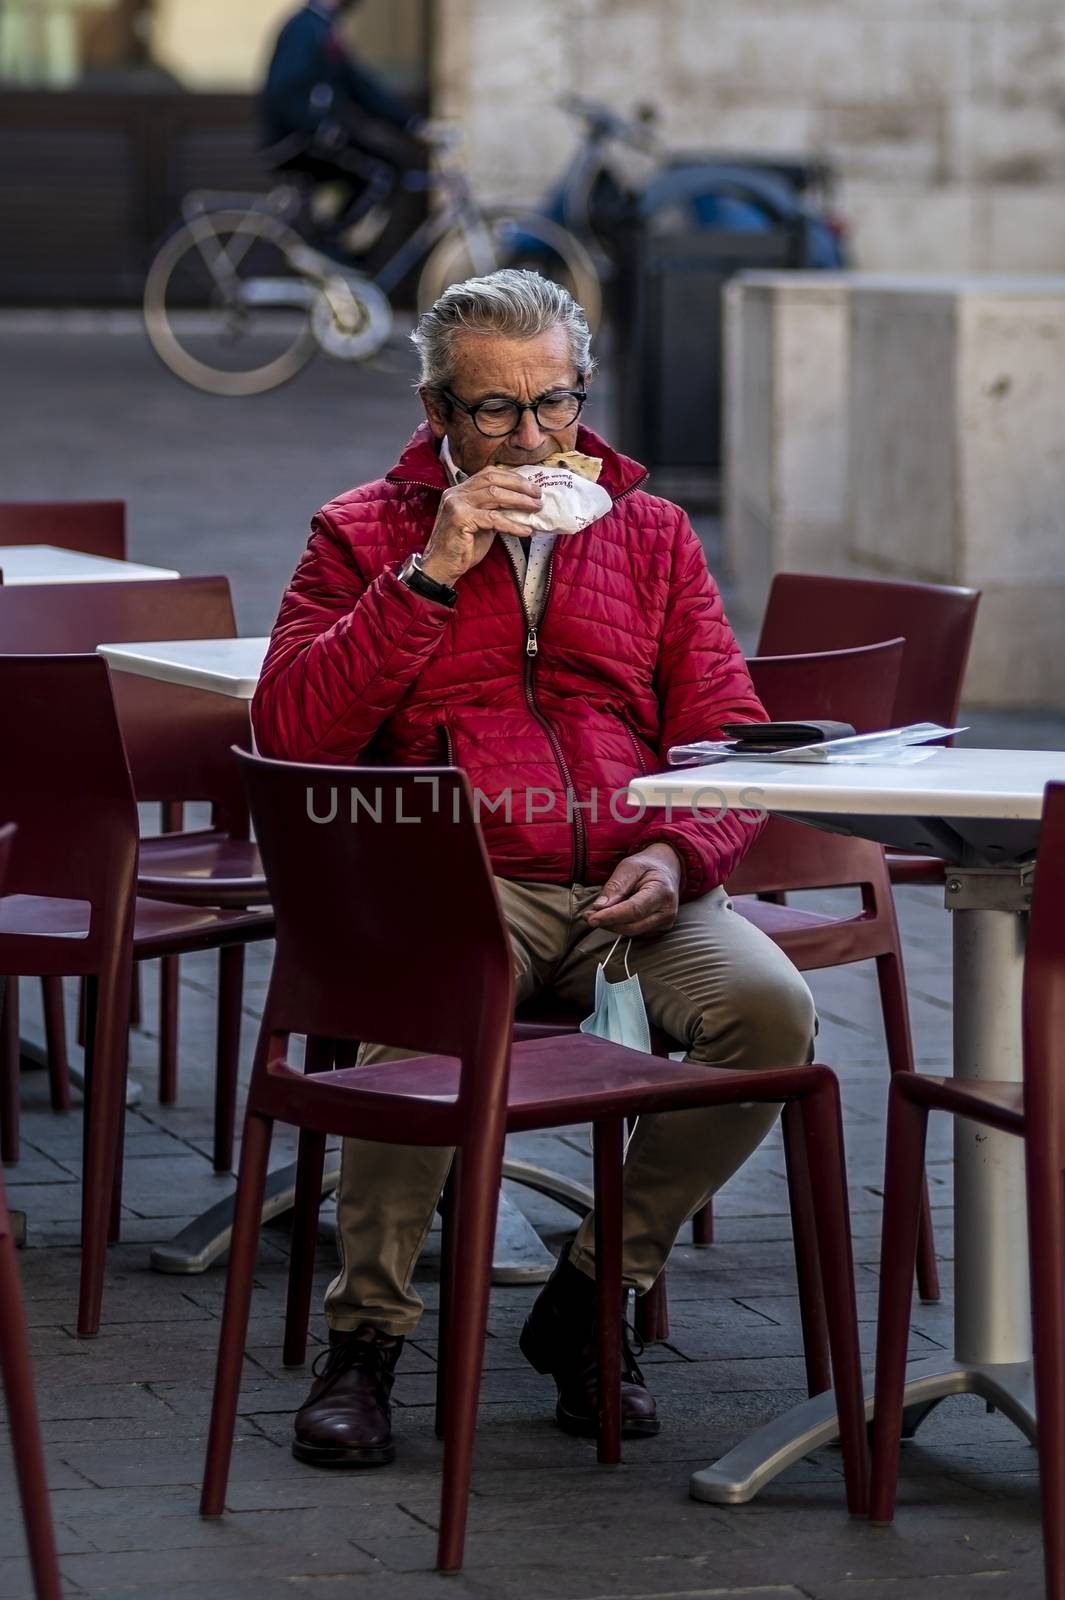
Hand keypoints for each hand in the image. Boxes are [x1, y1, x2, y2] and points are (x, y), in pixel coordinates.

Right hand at [421, 467, 542, 585]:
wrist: (442, 567)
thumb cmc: (463, 548)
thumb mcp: (482, 523)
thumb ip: (495, 510)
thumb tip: (522, 505)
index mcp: (460, 490)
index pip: (488, 473)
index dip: (512, 477)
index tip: (530, 485)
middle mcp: (456, 493)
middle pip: (493, 478)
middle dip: (519, 485)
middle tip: (538, 493)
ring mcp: (457, 504)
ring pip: (495, 494)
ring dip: (520, 500)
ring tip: (536, 507)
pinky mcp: (461, 518)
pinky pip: (493, 519)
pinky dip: (512, 525)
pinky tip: (526, 530)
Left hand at [583, 844, 681, 936]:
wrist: (666, 869)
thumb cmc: (646, 866)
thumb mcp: (629, 867)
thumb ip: (615, 886)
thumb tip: (599, 907)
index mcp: (662, 892)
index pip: (634, 910)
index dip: (611, 916)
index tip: (591, 918)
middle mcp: (667, 911)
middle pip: (632, 926)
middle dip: (607, 923)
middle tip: (587, 916)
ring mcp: (665, 923)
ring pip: (632, 932)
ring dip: (611, 926)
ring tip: (596, 914)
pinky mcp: (658, 929)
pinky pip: (635, 932)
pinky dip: (620, 926)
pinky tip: (611, 916)